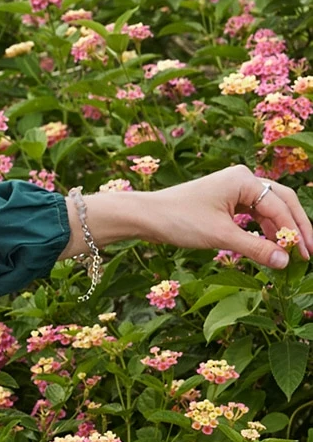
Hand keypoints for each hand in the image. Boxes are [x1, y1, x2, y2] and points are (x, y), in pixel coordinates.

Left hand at [68, 166, 312, 271]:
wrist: (145, 217)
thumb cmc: (179, 220)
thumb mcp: (221, 237)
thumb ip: (256, 248)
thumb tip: (285, 261)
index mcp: (244, 180)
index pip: (281, 207)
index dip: (296, 232)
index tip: (305, 256)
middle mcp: (243, 179)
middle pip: (282, 202)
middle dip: (296, 227)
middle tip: (308, 253)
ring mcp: (234, 189)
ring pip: (269, 209)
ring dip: (280, 230)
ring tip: (291, 254)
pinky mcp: (226, 201)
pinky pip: (253, 214)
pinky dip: (263, 230)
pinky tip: (270, 246)